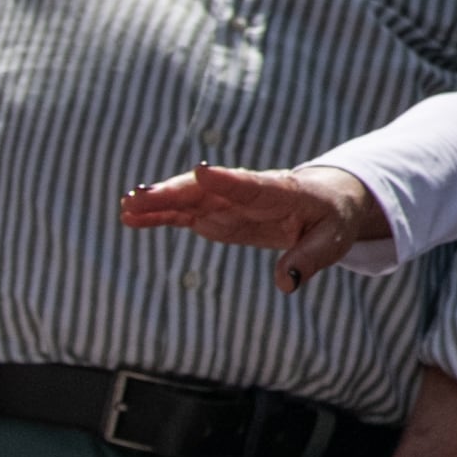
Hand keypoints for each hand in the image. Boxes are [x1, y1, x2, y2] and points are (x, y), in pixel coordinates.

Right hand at [120, 165, 385, 294]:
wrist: (323, 199)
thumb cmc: (330, 219)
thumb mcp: (330, 241)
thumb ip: (307, 260)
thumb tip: (285, 284)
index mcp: (283, 192)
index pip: (253, 186)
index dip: (228, 181)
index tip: (202, 172)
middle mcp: (247, 192)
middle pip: (208, 191)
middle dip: (175, 192)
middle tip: (142, 194)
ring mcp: (227, 201)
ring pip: (188, 199)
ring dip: (158, 201)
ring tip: (126, 206)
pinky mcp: (215, 213)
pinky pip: (183, 213)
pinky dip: (159, 214)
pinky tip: (130, 217)